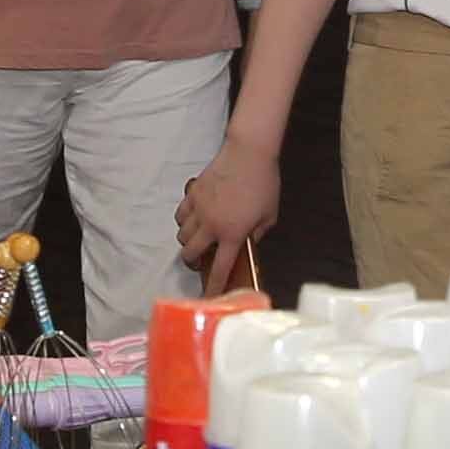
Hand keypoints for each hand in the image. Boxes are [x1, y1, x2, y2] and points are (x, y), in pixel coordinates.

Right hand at [174, 137, 279, 278]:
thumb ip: (258, 233)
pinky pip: (180, 215)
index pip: (219, 268)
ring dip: (187, 242)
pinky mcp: (193, 193)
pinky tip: (191, 220)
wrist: (249, 153)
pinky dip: (183, 221)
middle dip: (192, 263)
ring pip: (182, 235)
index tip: (209, 295)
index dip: (213, 286)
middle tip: (199, 262)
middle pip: (190, 253)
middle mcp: (211, 225)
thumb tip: (248, 242)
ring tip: (196, 240)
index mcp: (232, 234)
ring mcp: (199, 208)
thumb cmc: (264, 183)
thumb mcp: (269, 214)